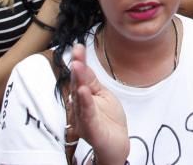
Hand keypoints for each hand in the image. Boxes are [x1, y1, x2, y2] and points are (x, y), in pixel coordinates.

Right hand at [70, 44, 129, 164]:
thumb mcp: (102, 95)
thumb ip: (92, 82)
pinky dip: (85, 103)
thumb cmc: (108, 120)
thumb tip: (83, 63)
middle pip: (77, 85)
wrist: (116, 144)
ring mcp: (84, 118)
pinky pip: (87, 115)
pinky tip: (83, 91)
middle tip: (76, 52)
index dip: (79, 62)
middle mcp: (80, 106)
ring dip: (79, 82)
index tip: (78, 47)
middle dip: (77, 69)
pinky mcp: (91, 129)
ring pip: (80, 98)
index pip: (81, 77)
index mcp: (84, 97)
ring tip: (78, 66)